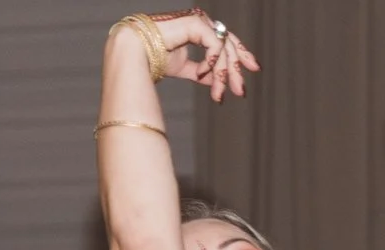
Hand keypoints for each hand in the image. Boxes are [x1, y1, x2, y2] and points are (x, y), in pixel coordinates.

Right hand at [139, 11, 256, 101]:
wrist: (131, 51)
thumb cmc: (150, 57)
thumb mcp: (182, 68)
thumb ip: (199, 72)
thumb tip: (215, 81)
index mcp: (200, 30)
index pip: (227, 42)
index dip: (241, 55)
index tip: (252, 70)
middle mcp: (203, 23)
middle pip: (229, 46)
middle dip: (235, 70)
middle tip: (240, 91)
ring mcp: (200, 21)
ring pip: (223, 48)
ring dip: (223, 73)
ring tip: (219, 93)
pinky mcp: (196, 23)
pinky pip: (214, 44)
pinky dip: (211, 61)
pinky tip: (201, 75)